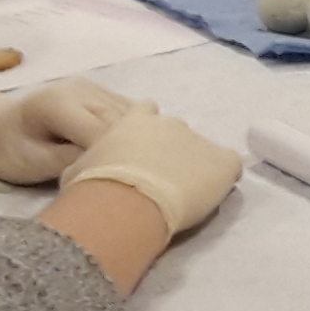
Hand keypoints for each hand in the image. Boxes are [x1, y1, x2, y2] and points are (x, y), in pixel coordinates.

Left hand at [0, 80, 143, 182]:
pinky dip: (137, 134)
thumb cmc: (13, 151)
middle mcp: (82, 89)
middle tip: (127, 182)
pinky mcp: (108, 95)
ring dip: (137, 143)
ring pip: (135, 118)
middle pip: (123, 123)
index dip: (114, 159)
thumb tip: (108, 163)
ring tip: (129, 169)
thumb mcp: (33, 162)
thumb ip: (70, 161)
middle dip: (128, 153)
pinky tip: (127, 151)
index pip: (103, 132)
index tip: (117, 185)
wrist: (4, 130)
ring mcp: (97, 89)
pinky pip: (135, 115)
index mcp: (57, 102)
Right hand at [60, 109, 241, 233]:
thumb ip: (90, 159)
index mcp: (133, 119)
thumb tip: (87, 169)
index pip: (145, 111)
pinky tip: (210, 196)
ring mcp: (200, 140)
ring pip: (202, 151)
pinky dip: (223, 178)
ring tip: (184, 192)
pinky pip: (229, 167)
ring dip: (195, 166)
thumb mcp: (79, 166)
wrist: (126, 199)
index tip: (143, 149)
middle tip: (160, 178)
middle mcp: (170, 123)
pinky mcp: (223, 162)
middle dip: (171, 151)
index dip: (146, 130)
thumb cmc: (93, 185)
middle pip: (176, 132)